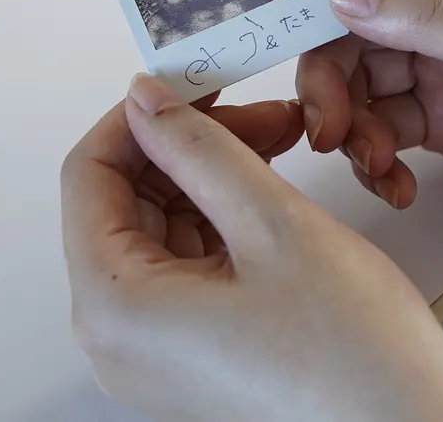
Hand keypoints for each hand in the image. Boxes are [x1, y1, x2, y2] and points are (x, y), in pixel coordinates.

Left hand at [61, 75, 442, 421]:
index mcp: (115, 308)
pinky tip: (271, 192)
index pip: (90, 174)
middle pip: (124, 201)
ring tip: (279, 143)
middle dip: (186, 144)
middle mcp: (120, 339)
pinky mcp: (194, 356)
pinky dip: (223, 220)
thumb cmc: (352, 360)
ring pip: (160, 229)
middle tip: (255, 110)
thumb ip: (199, 150)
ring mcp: (156, 354)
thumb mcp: (273, 224)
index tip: (192, 81)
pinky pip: (186, 267)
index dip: (141, 117)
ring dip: (212, 177)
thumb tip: (146, 101)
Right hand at [296, 0, 442, 236]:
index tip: (284, 53)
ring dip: (354, 130)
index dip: (323, 9)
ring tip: (376, 169)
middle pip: (357, 36)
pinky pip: (389, 133)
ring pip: (365, 89)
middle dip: (334, 84)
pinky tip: (398, 185)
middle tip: (329, 134)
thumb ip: (434, 22)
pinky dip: (379, 160)